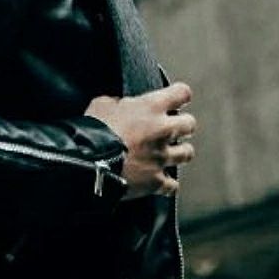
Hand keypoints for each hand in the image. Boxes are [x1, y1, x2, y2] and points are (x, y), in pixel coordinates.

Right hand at [84, 83, 195, 198]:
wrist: (89, 162)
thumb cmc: (94, 130)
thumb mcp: (102, 104)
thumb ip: (119, 103)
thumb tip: (121, 106)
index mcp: (151, 107)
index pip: (182, 93)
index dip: (180, 96)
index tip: (176, 99)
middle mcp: (163, 131)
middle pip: (190, 124)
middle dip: (183, 125)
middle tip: (173, 127)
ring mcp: (161, 157)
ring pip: (187, 154)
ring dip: (179, 152)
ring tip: (170, 153)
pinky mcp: (156, 181)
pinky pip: (172, 185)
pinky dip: (167, 183)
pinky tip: (161, 181)